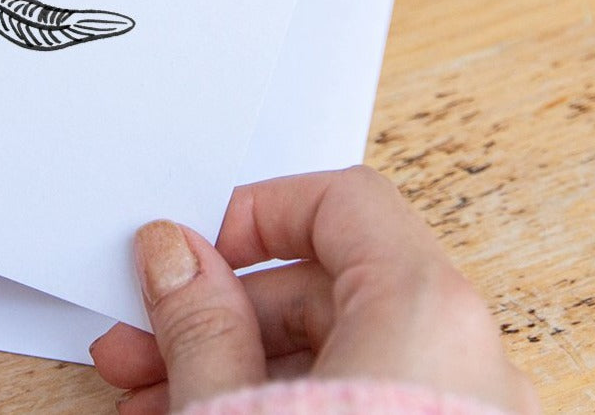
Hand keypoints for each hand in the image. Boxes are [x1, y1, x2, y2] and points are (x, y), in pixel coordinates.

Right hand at [90, 167, 537, 414]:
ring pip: (327, 355)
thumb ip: (197, 319)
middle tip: (139, 336)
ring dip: (228, 364)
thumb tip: (169, 251)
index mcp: (422, 310)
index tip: (194, 248)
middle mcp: (455, 355)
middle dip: (216, 308)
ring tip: (144, 398)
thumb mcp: (233, 414)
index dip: (257, 213)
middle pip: (322, 285)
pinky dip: (273, 408)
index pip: (340, 201)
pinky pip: (348, 407)